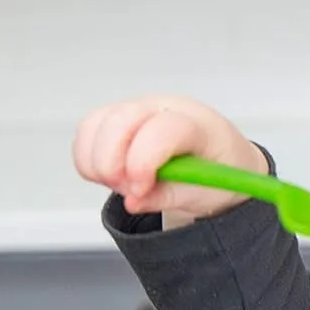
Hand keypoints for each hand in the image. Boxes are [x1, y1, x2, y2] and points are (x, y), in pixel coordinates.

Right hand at [71, 96, 267, 221]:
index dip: (143, 160)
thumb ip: (168, 197)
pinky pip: (87, 131)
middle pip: (121, 120)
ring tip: (124, 185)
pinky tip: (111, 176)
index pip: (163, 128)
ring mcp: (139, 109)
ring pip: (96, 125)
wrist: (222, 160)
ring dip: (98, 163)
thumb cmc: (220, 171)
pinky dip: (88, 158)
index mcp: (199, 124)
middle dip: (112, 163)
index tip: (138, 189)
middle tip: (127, 191)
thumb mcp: (205, 193)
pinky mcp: (118, 118)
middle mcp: (165, 108)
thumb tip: (133, 202)